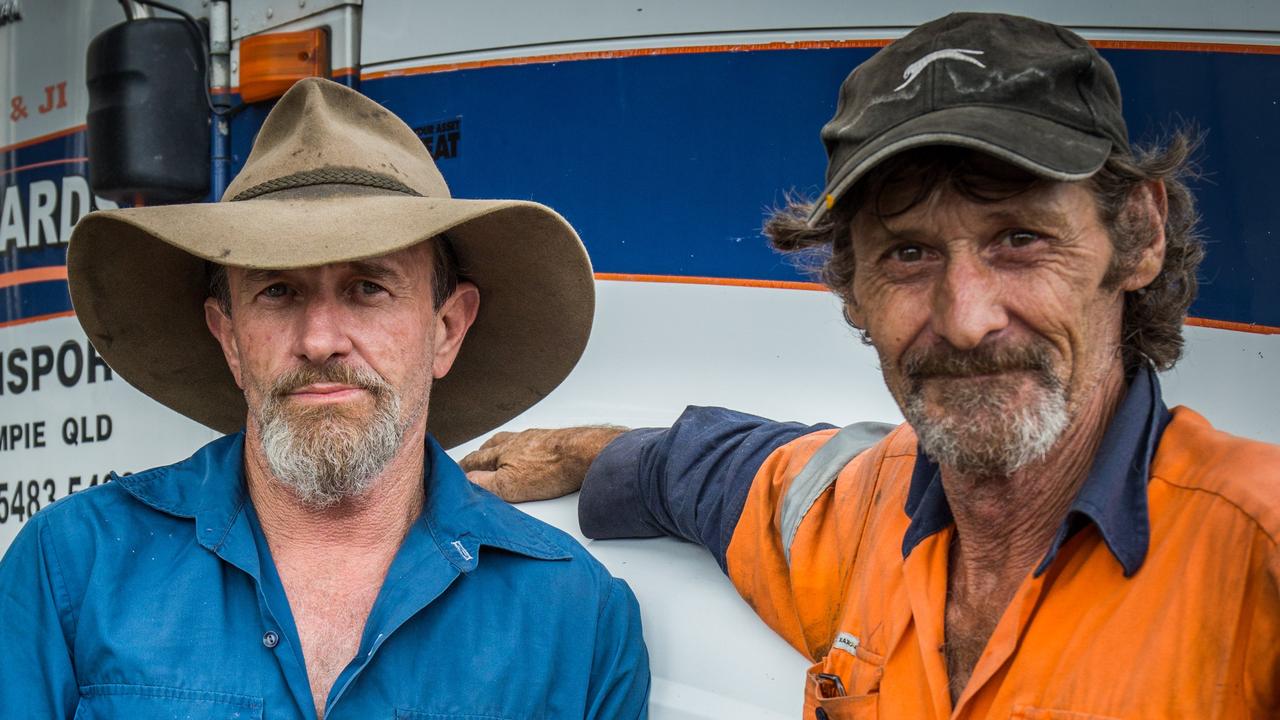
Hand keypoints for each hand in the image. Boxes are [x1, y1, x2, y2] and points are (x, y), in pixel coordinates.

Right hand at [461, 426, 627, 501]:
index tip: (454, 471)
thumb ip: (484, 484)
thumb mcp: (510, 485)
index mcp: (501, 451)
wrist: (584, 453)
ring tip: (498, 456)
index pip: (474, 459)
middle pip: (491, 446)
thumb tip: (464, 481)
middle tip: (473, 462)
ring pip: (510, 442)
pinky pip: (530, 443)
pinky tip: (529, 455)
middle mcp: (516, 440)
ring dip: (500, 449)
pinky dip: (522, 449)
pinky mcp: (552, 441)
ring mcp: (535, 438)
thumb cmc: (550, 469)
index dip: (462, 467)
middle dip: (480, 455)